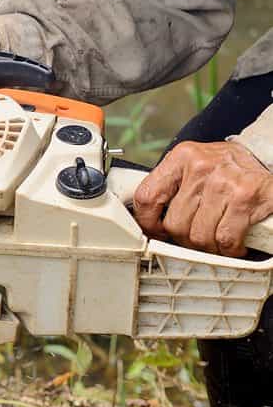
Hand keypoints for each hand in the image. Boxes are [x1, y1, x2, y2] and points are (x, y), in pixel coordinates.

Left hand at [134, 141, 272, 256]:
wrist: (269, 159)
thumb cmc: (230, 167)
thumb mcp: (196, 165)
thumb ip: (173, 186)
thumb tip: (149, 218)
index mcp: (181, 157)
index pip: (147, 196)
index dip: (147, 222)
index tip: (155, 231)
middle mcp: (200, 168)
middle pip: (174, 223)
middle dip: (184, 238)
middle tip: (196, 237)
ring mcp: (223, 183)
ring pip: (199, 236)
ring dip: (208, 246)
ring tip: (216, 240)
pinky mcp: (245, 199)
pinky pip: (225, 239)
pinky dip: (229, 249)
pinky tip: (233, 244)